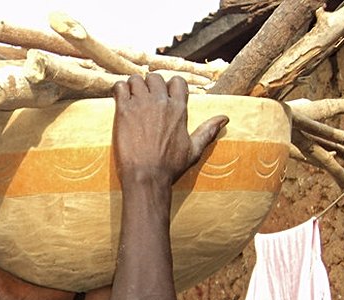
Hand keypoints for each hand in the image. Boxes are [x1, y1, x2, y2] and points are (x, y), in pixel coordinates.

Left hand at [112, 74, 227, 185]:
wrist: (146, 176)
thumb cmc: (169, 167)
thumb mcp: (194, 150)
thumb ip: (208, 131)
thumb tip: (224, 119)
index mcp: (179, 109)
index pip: (177, 81)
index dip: (169, 86)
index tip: (163, 96)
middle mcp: (161, 102)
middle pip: (155, 78)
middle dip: (149, 85)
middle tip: (143, 99)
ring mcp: (141, 104)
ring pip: (136, 79)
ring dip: (133, 87)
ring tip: (130, 99)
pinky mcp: (124, 111)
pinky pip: (120, 87)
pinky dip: (119, 90)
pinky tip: (119, 100)